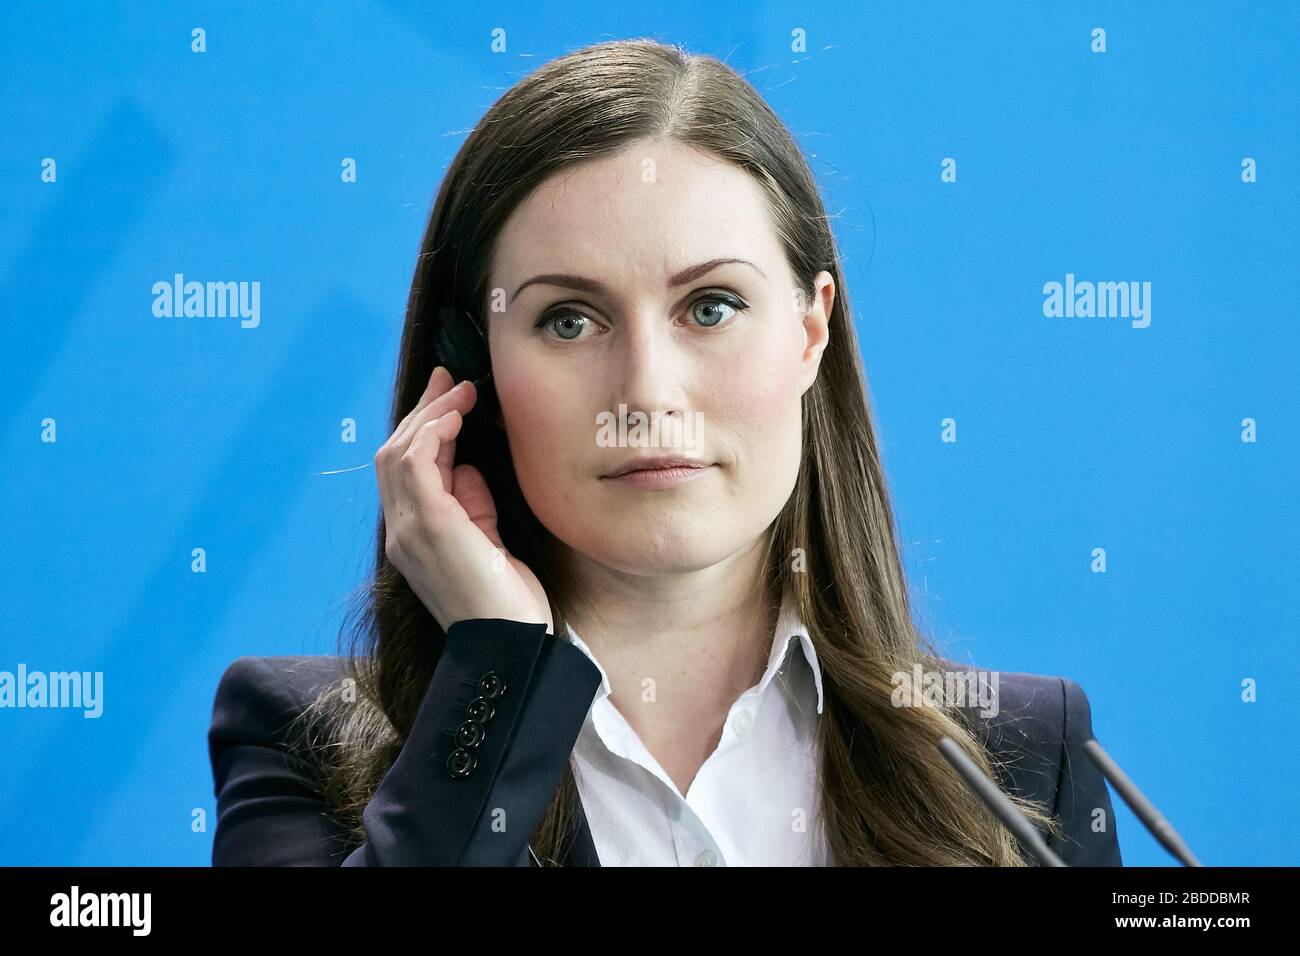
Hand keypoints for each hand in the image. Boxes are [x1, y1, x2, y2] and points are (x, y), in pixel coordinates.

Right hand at [374, 366, 553, 634]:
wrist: (512, 646)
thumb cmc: (508, 602)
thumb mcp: (489, 541)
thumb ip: (472, 504)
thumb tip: (465, 465)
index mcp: (412, 539)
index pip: (403, 472)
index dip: (422, 429)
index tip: (448, 397)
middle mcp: (401, 534)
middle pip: (393, 455)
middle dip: (422, 411)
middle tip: (450, 379)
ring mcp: (408, 531)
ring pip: (399, 453)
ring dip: (431, 415)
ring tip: (461, 393)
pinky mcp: (427, 526)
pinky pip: (416, 463)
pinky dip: (432, 433)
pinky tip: (456, 416)